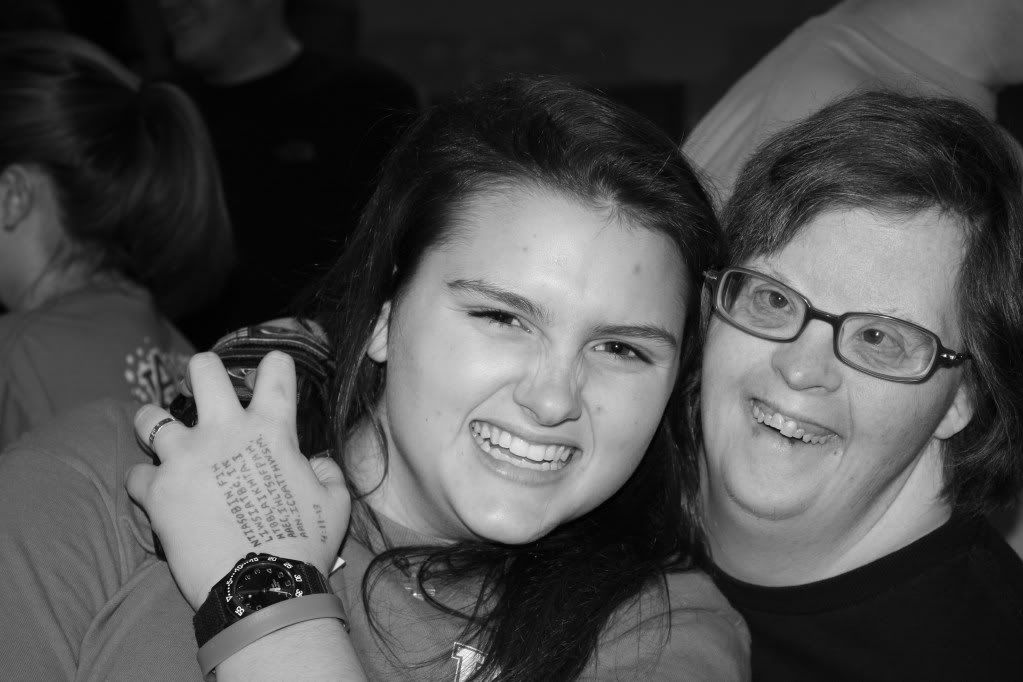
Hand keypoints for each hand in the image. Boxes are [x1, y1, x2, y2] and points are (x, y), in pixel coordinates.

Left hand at [127, 351, 349, 609]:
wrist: (260, 587)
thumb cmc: (305, 544)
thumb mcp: (336, 503)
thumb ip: (327, 472)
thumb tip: (315, 462)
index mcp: (270, 429)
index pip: (275, 370)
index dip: (275, 364)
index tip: (273, 368)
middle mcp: (223, 431)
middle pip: (203, 370)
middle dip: (203, 370)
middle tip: (205, 386)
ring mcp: (184, 458)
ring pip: (150, 417)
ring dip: (155, 423)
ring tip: (159, 433)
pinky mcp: (156, 492)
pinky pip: (136, 476)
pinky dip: (144, 483)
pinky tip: (154, 493)